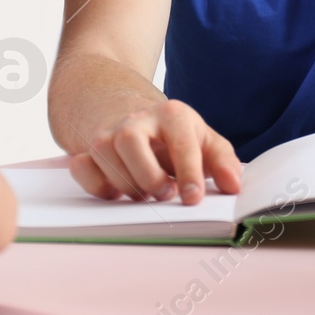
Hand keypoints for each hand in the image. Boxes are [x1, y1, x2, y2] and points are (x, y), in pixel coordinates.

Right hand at [67, 99, 241, 205]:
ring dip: (125, 184)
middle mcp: (137, 120)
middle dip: (148, 176)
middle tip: (165, 195)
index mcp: (172, 115)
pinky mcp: (89, 150)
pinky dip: (97, 185)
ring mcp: (109, 133)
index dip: (188, 172)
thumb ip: (223, 162)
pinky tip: (116, 193)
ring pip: (104, 154)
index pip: (180, 141)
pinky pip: (82, 167)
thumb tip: (233, 185)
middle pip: (130, 141)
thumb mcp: (206, 142)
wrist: (139, 120)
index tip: (193, 199)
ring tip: (144, 195)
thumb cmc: (177, 138)